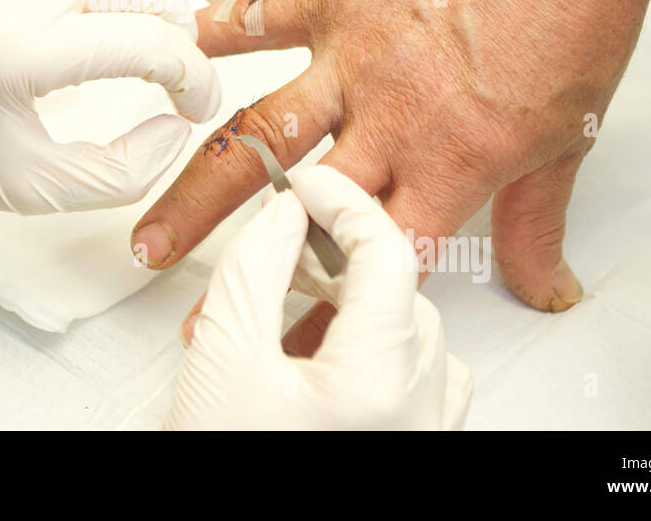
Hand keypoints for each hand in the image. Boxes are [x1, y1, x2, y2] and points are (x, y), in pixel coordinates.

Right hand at [133, 0, 645, 322]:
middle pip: (297, 212)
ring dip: (197, 187)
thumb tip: (548, 290)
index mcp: (448, 165)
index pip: (380, 266)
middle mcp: (389, 120)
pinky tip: (177, 43)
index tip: (293, 347)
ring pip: (257, 133)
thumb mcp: (564, 147)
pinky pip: (263, 13)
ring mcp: (353, 57)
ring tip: (151, 229)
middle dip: (241, 268)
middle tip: (191, 303)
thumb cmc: (571, 29)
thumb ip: (536, 228)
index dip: (331, 316)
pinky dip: (217, 24)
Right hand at [165, 165, 471, 429]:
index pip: (386, 251)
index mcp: (380, 384)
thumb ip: (257, 264)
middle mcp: (421, 410)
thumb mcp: (224, 352)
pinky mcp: (420, 446)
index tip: (306, 183)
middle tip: (281, 249)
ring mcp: (427, 432)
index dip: (341, 201)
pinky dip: (371, 347)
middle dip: (336, 261)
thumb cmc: (227, 467)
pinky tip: (319, 357)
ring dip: (352, 306)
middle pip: (398, 291)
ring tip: (286, 314)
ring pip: (408, 329)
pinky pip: (415, 372)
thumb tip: (285, 212)